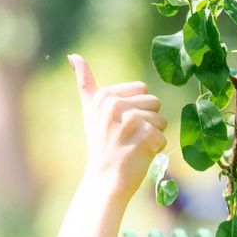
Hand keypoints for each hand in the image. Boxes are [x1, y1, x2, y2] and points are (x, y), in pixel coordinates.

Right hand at [68, 57, 165, 201]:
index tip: (120, 124)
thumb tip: (73, 56)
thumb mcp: (90, 111)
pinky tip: (138, 156)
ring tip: (133, 146)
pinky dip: (155, 150)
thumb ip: (84, 83)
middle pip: (154, 102)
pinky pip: (163, 137)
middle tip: (128, 138)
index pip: (142, 89)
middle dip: (147, 122)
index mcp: (104, 96)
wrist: (104, 180)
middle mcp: (115, 105)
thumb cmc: (101, 146)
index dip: (137, 109)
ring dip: (152, 136)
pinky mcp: (144, 136)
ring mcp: (129, 120)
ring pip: (161, 120)